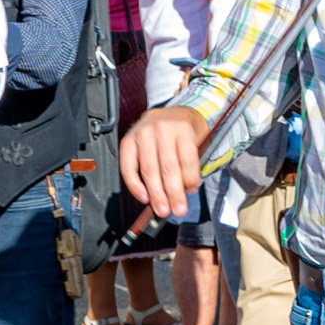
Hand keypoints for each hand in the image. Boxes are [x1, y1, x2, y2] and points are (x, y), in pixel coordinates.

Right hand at [119, 104, 209, 220]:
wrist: (170, 114)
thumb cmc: (184, 132)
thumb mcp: (196, 141)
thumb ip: (192, 164)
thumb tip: (185, 192)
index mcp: (182, 128)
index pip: (186, 159)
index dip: (189, 179)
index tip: (191, 193)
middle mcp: (161, 129)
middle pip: (167, 168)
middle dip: (172, 193)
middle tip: (177, 210)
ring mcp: (142, 134)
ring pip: (148, 170)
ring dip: (155, 194)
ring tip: (162, 209)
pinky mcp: (127, 141)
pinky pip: (128, 168)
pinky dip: (135, 185)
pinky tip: (144, 197)